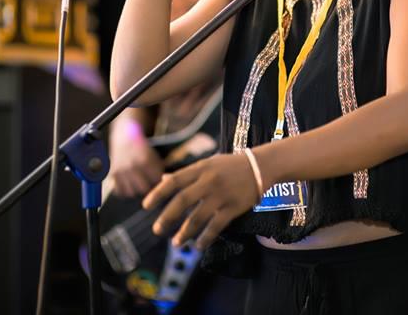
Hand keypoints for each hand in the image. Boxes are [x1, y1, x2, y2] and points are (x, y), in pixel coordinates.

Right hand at [107, 118, 164, 196]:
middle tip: (150, 184)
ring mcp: (121, 171)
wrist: (125, 137)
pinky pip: (119, 191)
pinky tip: (129, 186)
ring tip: (139, 186)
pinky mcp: (113, 173)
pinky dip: (124, 191)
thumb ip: (160, 168)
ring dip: (136, 191)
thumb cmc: (143, 148)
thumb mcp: (154, 154)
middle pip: (143, 188)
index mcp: (145, 160)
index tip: (159, 179)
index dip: (159, 181)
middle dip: (148, 188)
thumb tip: (166, 181)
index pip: (156, 180)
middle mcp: (132, 166)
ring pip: (131, 192)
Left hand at [142, 152, 259, 249]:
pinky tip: (198, 245)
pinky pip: (216, 226)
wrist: (261, 167)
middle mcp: (209, 181)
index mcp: (201, 168)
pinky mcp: (233, 208)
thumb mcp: (209, 163)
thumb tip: (164, 179)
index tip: (146, 206)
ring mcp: (221, 195)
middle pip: (182, 200)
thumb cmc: (231, 165)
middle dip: (167, 217)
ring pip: (198, 217)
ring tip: (176, 242)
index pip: (174, 181)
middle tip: (157, 229)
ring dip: (185, 232)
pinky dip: (206, 237)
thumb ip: (187, 173)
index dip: (158, 193)